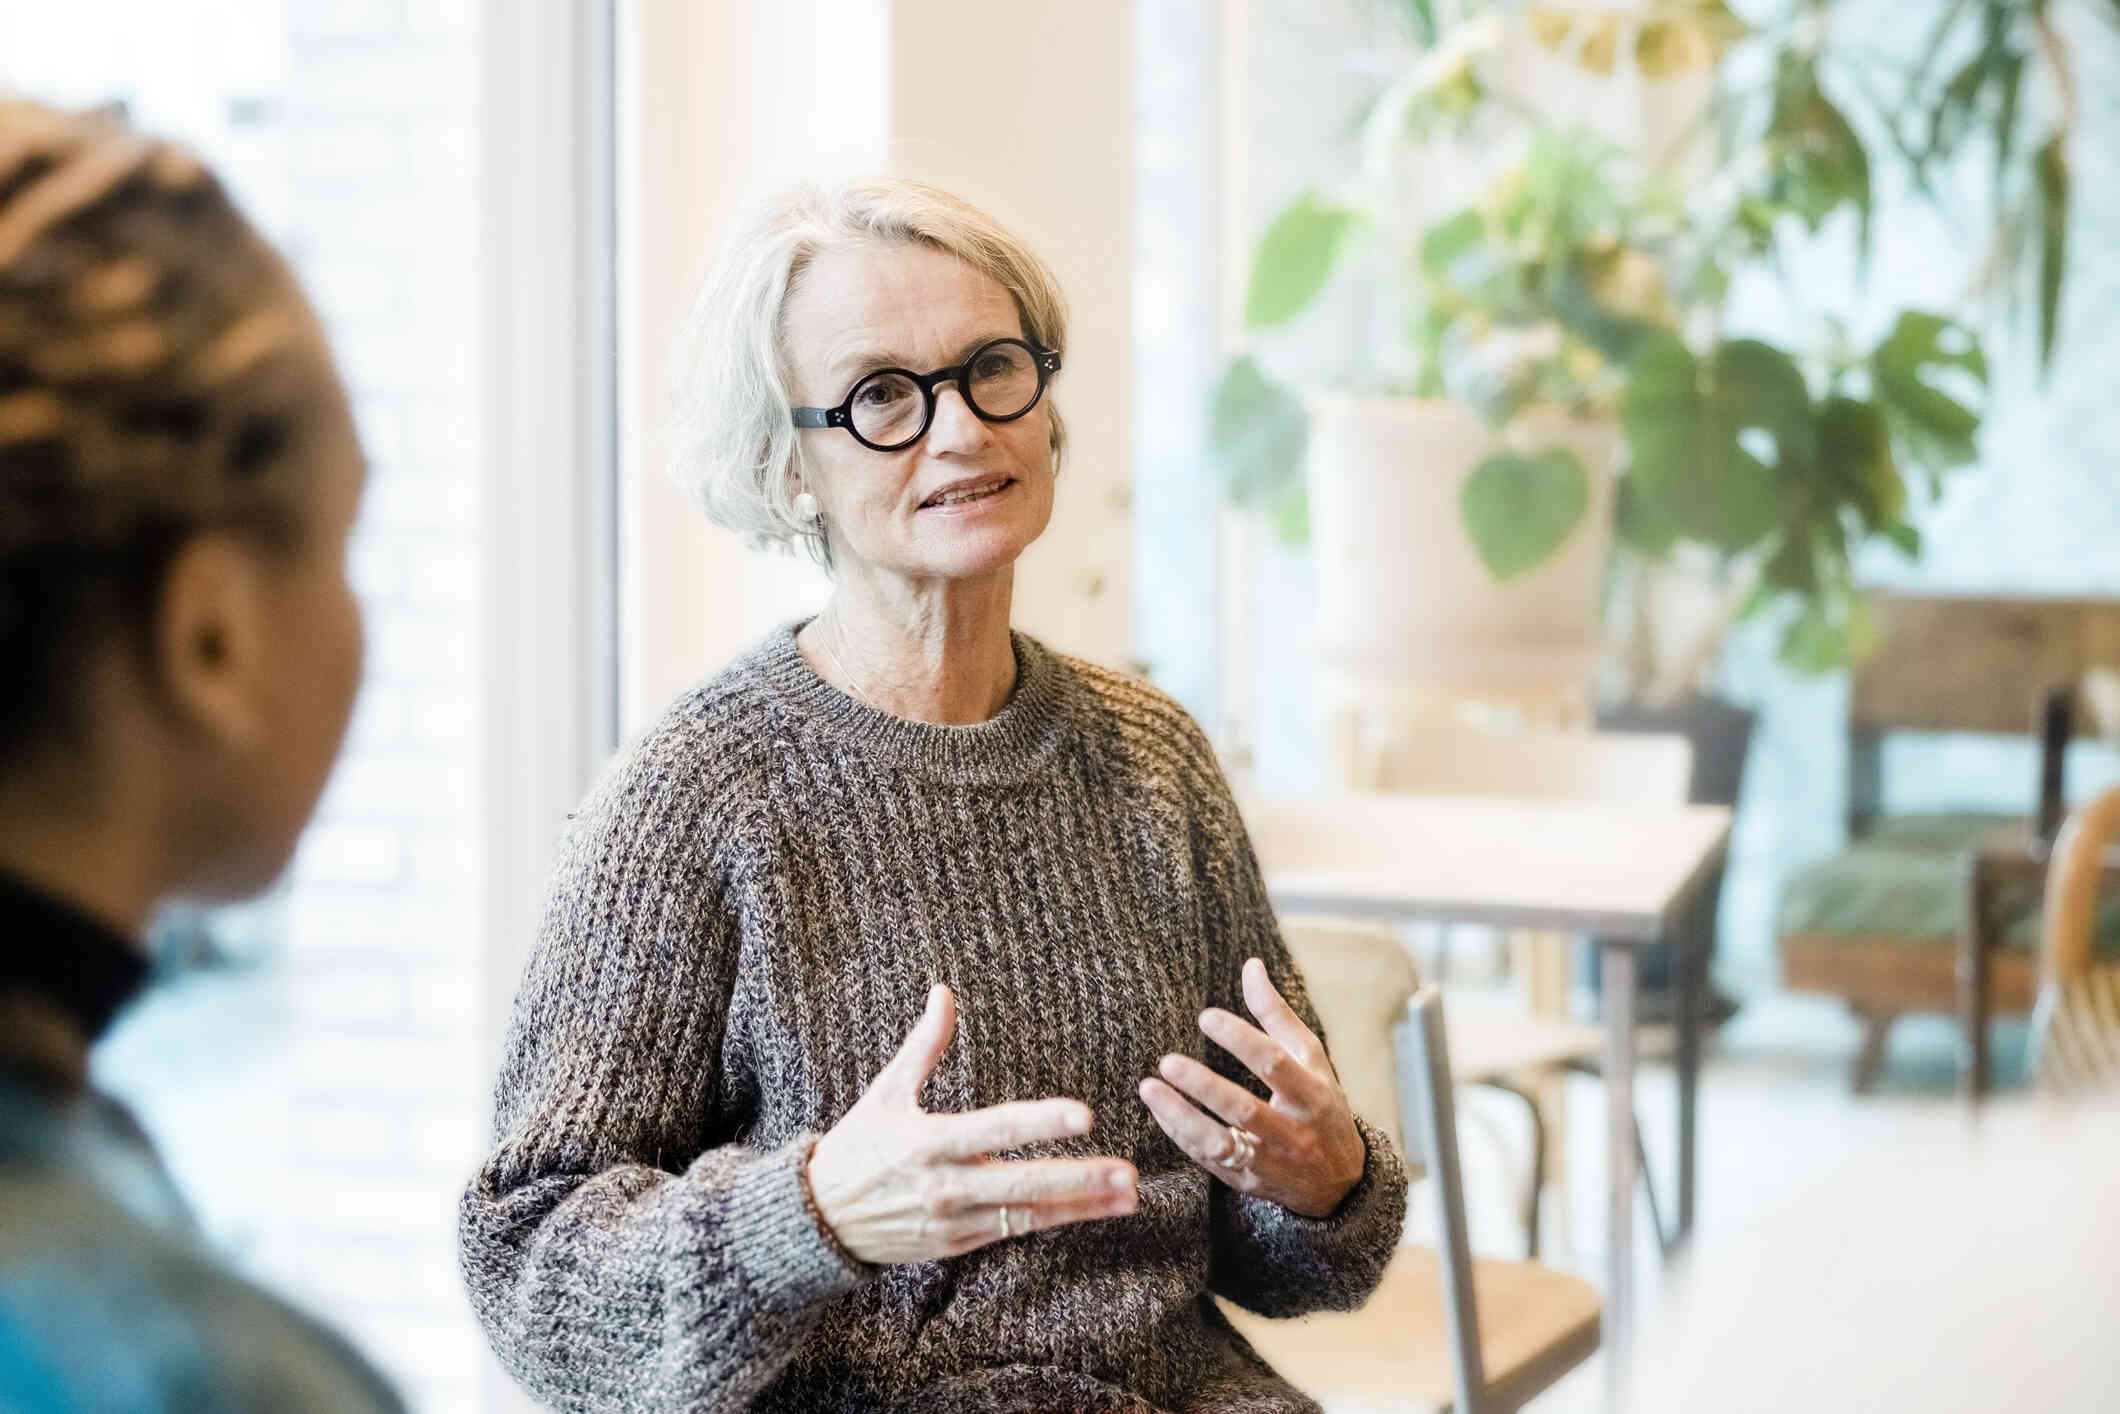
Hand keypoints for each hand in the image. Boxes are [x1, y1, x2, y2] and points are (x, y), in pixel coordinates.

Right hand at [806, 984, 1138, 1265]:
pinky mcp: (955, 1246)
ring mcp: (951, 1221)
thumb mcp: (884, 1092)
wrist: (818, 1219)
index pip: (996, 1129)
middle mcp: (943, 1185)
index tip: (1084, 1116)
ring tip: (1128, 1197)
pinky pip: (1012, 1234)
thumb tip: (944, 992)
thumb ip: (922, 1046)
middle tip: (1127, 1172)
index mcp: (927, 1141)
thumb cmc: (856, 1146)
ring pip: (1026, 1216)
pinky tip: (1092, 1211)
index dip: (1041, 1122)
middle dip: (1078, 1178)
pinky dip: (1053, 1222)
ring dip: (1080, 1207)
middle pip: (1022, 1184)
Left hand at [1137, 957, 1366, 1217]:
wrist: (1340, 1182)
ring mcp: (1269, 1163)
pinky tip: (1159, 1108)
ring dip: (1181, 1117)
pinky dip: (1180, 1134)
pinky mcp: (1246, 1183)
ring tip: (1149, 1087)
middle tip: (1167, 1061)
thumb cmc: (1320, 1104)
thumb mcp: (1311, 1059)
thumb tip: (1250, 965)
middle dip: (1204, 1086)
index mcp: (1313, 1095)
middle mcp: (1293, 1133)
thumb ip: (1277, 1014)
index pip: (1275, 1064)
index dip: (1240, 1039)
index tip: (1204, 1017)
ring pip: (1220, 1144)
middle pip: (1245, 1110)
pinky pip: (1207, 1160)